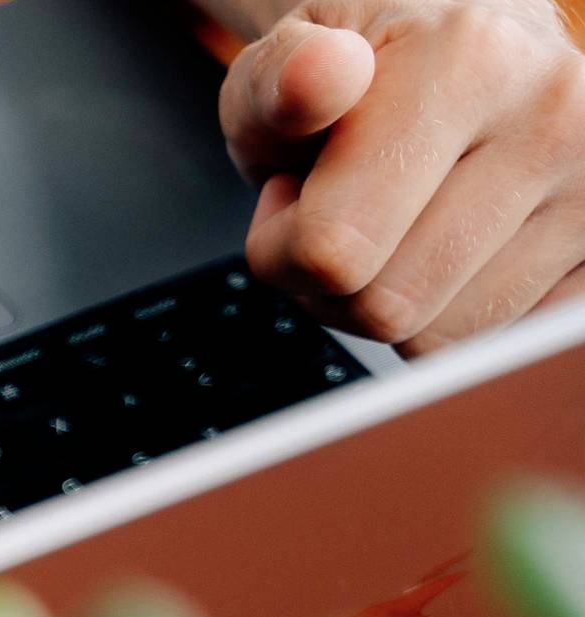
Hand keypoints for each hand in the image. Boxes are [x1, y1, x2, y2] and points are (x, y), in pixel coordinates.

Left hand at [222, 0, 584, 352]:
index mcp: (470, 63)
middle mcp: (553, 121)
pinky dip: (448, 316)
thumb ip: (281, 80)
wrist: (460, 54)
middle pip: (388, 308)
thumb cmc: (362, 72)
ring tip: (393, 224)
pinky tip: (443, 251)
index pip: (336, 249)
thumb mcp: (284, 66)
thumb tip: (317, 76)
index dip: (280, 244)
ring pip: (440, 339)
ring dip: (389, 303)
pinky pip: (494, 344)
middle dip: (331, 285)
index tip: (290, 193)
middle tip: (338, 216)